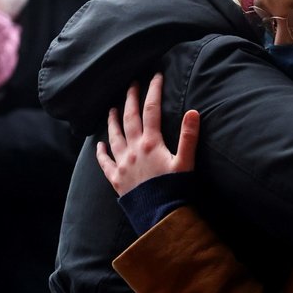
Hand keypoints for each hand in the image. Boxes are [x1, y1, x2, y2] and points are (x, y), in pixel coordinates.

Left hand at [96, 73, 199, 195]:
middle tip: (131, 84)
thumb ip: (189, 136)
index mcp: (151, 143)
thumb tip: (193, 111)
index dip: (154, 90)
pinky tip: (98, 145)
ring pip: (114, 136)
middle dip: (130, 98)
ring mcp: (122, 164)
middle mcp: (133, 150)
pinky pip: (105, 162)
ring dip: (112, 120)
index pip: (151, 109)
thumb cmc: (176, 190)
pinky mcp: (116, 179)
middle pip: (129, 118)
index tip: (155, 75)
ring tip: (111, 109)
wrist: (160, 217)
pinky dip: (100, 152)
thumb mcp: (186, 162)